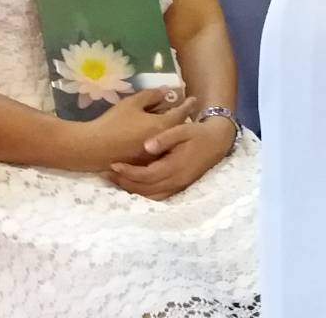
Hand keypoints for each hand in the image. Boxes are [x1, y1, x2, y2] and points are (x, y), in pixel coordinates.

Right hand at [68, 89, 194, 169]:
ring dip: (172, 131)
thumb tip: (166, 91)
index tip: (194, 99)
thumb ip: (151, 95)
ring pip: (169, 141)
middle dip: (181, 119)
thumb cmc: (113, 122)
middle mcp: (163, 143)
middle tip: (183, 110)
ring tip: (171, 122)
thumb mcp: (132, 103)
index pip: (181, 113)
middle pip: (177, 128)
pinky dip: (161, 142)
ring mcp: (154, 155)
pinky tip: (156, 136)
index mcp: (162, 126)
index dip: (187, 104)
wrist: (92, 147)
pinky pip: (158, 150)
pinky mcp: (144, 164)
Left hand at [104, 116, 235, 200]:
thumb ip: (165, 138)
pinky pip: (157, 195)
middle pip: (145, 189)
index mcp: (175, 166)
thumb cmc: (199, 133)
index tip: (113, 165)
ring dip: (132, 190)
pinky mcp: (179, 187)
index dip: (128, 172)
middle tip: (107, 174)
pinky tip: (132, 185)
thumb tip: (146, 146)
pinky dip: (143, 193)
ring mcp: (178, 186)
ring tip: (115, 180)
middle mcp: (176, 181)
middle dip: (125, 182)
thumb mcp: (183, 129)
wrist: (218, 141)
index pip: (146, 175)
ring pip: (150, 195)